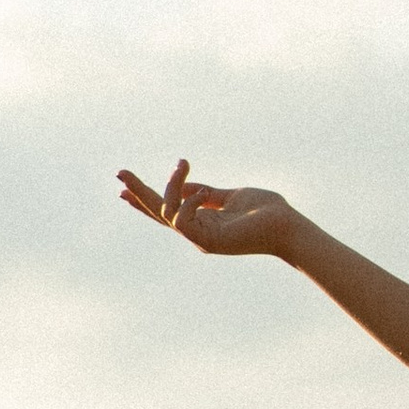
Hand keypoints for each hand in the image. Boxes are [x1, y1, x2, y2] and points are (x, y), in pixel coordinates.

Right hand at [115, 159, 298, 257]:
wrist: (288, 227)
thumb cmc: (266, 212)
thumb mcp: (231, 196)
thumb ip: (207, 192)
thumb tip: (186, 183)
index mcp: (203, 223)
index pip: (167, 211)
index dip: (145, 199)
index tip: (122, 188)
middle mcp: (199, 233)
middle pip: (159, 214)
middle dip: (139, 193)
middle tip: (120, 172)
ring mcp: (202, 240)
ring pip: (168, 213)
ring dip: (170, 186)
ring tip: (182, 166)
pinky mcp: (208, 242)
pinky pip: (182, 220)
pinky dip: (188, 202)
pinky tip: (204, 193)